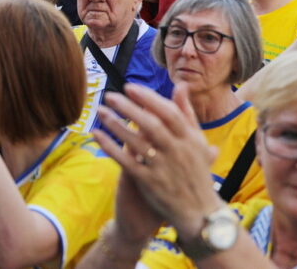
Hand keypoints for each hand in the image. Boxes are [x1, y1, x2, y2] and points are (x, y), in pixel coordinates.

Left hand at [94, 82, 221, 239]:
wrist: (199, 211)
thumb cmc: (196, 171)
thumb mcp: (197, 141)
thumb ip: (186, 113)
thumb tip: (180, 85)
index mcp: (189, 139)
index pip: (168, 113)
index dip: (148, 98)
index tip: (129, 87)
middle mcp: (176, 151)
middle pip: (150, 125)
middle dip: (129, 108)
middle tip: (110, 95)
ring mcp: (162, 167)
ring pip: (136, 142)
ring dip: (116, 124)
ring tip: (101, 111)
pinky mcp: (148, 182)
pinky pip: (126, 161)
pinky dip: (110, 147)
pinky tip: (96, 134)